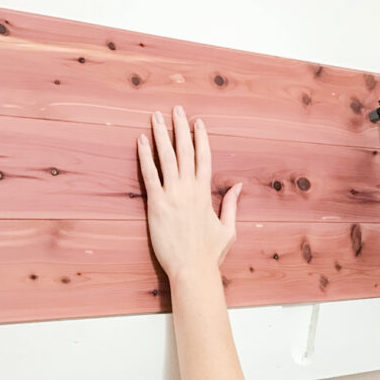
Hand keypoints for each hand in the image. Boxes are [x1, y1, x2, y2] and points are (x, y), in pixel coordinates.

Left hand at [137, 107, 241, 277]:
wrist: (193, 270)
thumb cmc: (210, 254)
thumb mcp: (228, 229)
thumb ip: (231, 205)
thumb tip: (239, 186)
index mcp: (206, 194)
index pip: (204, 158)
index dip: (201, 138)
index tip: (198, 122)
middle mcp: (190, 190)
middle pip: (185, 151)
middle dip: (180, 128)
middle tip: (176, 109)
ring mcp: (173, 196)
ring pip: (167, 157)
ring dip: (161, 134)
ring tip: (156, 117)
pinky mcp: (157, 205)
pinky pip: (150, 174)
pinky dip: (145, 156)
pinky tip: (141, 140)